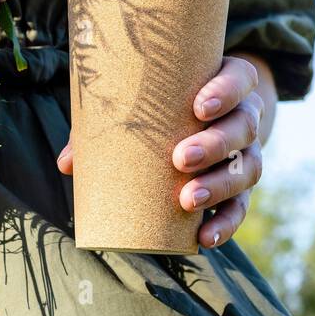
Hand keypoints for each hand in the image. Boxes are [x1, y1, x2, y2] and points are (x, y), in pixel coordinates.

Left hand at [56, 54, 268, 249]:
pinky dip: (226, 223)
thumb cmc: (165, 104)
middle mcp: (246, 115)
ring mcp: (247, 152)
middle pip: (244, 126)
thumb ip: (107, 125)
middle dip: (215, 143)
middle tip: (180, 158)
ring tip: (187, 199)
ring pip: (248, 167)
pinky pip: (242, 206)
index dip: (225, 91)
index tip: (198, 107)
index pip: (240, 79)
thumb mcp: (145, 102)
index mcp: (229, 81)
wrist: (202, 120)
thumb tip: (66, 163)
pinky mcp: (242, 187)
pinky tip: (204, 236)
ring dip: (219, 185)